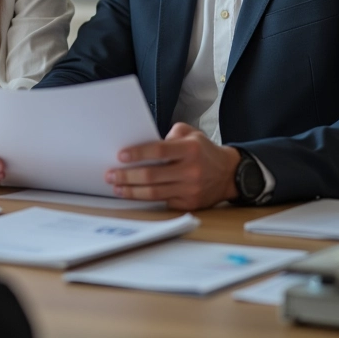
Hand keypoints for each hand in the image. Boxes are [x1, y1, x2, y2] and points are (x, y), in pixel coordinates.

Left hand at [105, 123, 240, 209]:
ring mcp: (190, 189)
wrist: (228, 173)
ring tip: (116, 187)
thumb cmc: (203, 151)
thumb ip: (169, 135)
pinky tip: (133, 193)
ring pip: (154, 192)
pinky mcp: (188, 203)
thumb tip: (144, 146)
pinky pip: (162, 201)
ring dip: (131, 190)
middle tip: (110, 174)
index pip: (159, 151)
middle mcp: (190, 170)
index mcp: (190, 149)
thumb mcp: (190, 134)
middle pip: (152, 175)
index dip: (138, 154)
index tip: (121, 155)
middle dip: (127, 176)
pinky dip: (145, 198)